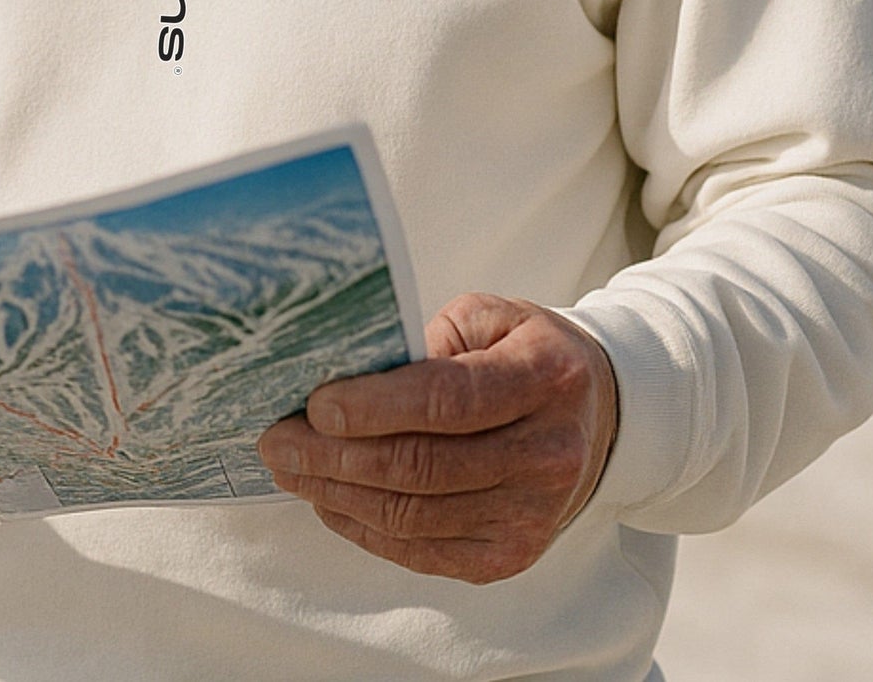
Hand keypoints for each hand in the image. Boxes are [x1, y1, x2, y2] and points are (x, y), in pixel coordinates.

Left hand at [257, 292, 617, 583]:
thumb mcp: (490, 317)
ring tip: (289, 467)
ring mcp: (532, 514)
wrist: (595, 417)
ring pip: (414, 515)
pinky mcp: (510, 555)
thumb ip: (429, 340)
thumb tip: (350, 373)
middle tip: (277, 439)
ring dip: (338, 493)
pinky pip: (422, 550)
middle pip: (423, 466)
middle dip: (335, 455)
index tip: (316, 404)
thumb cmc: (526, 354)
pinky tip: (329, 499)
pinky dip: (365, 528)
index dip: (376, 406)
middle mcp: (547, 453)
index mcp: (545, 377)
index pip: (449, 400)